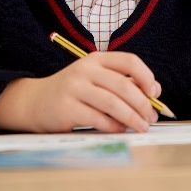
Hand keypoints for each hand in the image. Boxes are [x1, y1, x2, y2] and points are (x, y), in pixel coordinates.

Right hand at [0, 51, 161, 132]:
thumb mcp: (95, 80)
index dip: (146, 76)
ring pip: (112, 103)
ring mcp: (74, 88)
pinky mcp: (67, 107)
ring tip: (141, 127)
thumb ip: (121, 83)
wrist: (36, 102)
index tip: (154, 93)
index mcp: (96, 59)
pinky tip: (120, 130)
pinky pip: (98, 118)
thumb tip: (154, 92)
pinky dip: (114, 126)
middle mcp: (85, 70)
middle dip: (142, 104)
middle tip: (151, 118)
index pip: (129, 61)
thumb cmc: (73, 92)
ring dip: (132, 118)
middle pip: (123, 85)